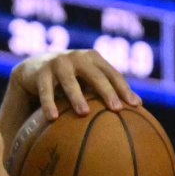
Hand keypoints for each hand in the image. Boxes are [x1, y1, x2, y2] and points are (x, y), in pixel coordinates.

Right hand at [12, 50, 140, 118]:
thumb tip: (140, 107)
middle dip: (106, 91)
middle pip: (95, 75)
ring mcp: (59, 63)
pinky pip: (45, 90)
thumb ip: (109, 89)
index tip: (136, 106)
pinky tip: (52, 118)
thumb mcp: (89, 80)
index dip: (124, 89)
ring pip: (70, 81)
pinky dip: (49, 103)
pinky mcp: (41, 72)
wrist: (35, 69)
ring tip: (83, 113)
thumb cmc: (71, 79)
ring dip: (77, 96)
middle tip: (116, 109)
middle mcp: (78, 57)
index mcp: (94, 59)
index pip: (113, 74)